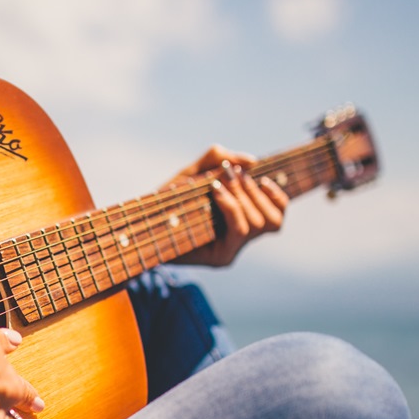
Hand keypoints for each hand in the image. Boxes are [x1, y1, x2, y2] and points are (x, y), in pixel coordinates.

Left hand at [167, 144, 288, 266]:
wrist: (141, 224)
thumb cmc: (167, 199)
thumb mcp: (192, 172)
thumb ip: (217, 160)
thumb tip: (251, 160)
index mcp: (241, 221)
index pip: (277, 214)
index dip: (276, 194)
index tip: (260, 175)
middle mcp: (240, 239)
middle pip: (273, 220)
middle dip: (253, 190)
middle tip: (231, 174)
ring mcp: (232, 250)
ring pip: (260, 224)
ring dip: (244, 197)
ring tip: (221, 182)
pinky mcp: (220, 258)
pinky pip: (239, 230)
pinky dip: (232, 206)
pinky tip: (216, 191)